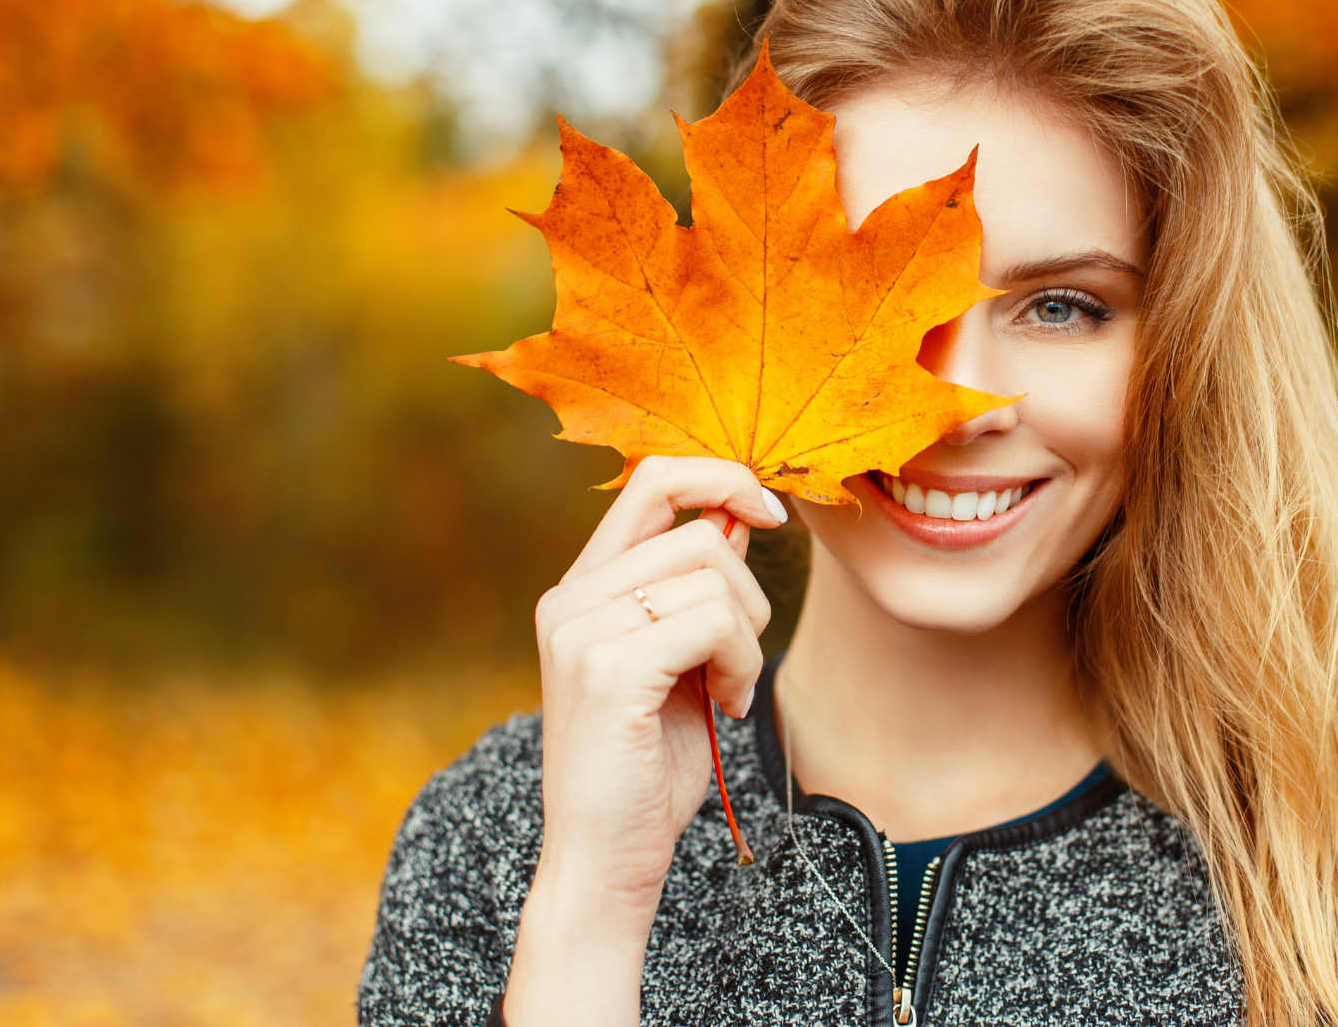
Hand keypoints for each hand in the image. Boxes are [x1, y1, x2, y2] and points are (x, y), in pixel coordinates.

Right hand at [503, 456, 786, 1026]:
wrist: (605, 859)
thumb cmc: (647, 767)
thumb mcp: (680, 659)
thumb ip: (696, 588)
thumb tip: (736, 517)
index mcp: (580, 588)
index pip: (650, 480)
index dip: (720, 479)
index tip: (768, 512)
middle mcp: (569, 599)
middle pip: (697, 529)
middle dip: (749, 590)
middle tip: (739, 656)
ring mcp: (581, 630)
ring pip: (712, 574)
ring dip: (747, 635)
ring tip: (727, 688)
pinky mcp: (607, 667)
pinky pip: (712, 621)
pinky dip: (740, 662)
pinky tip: (725, 704)